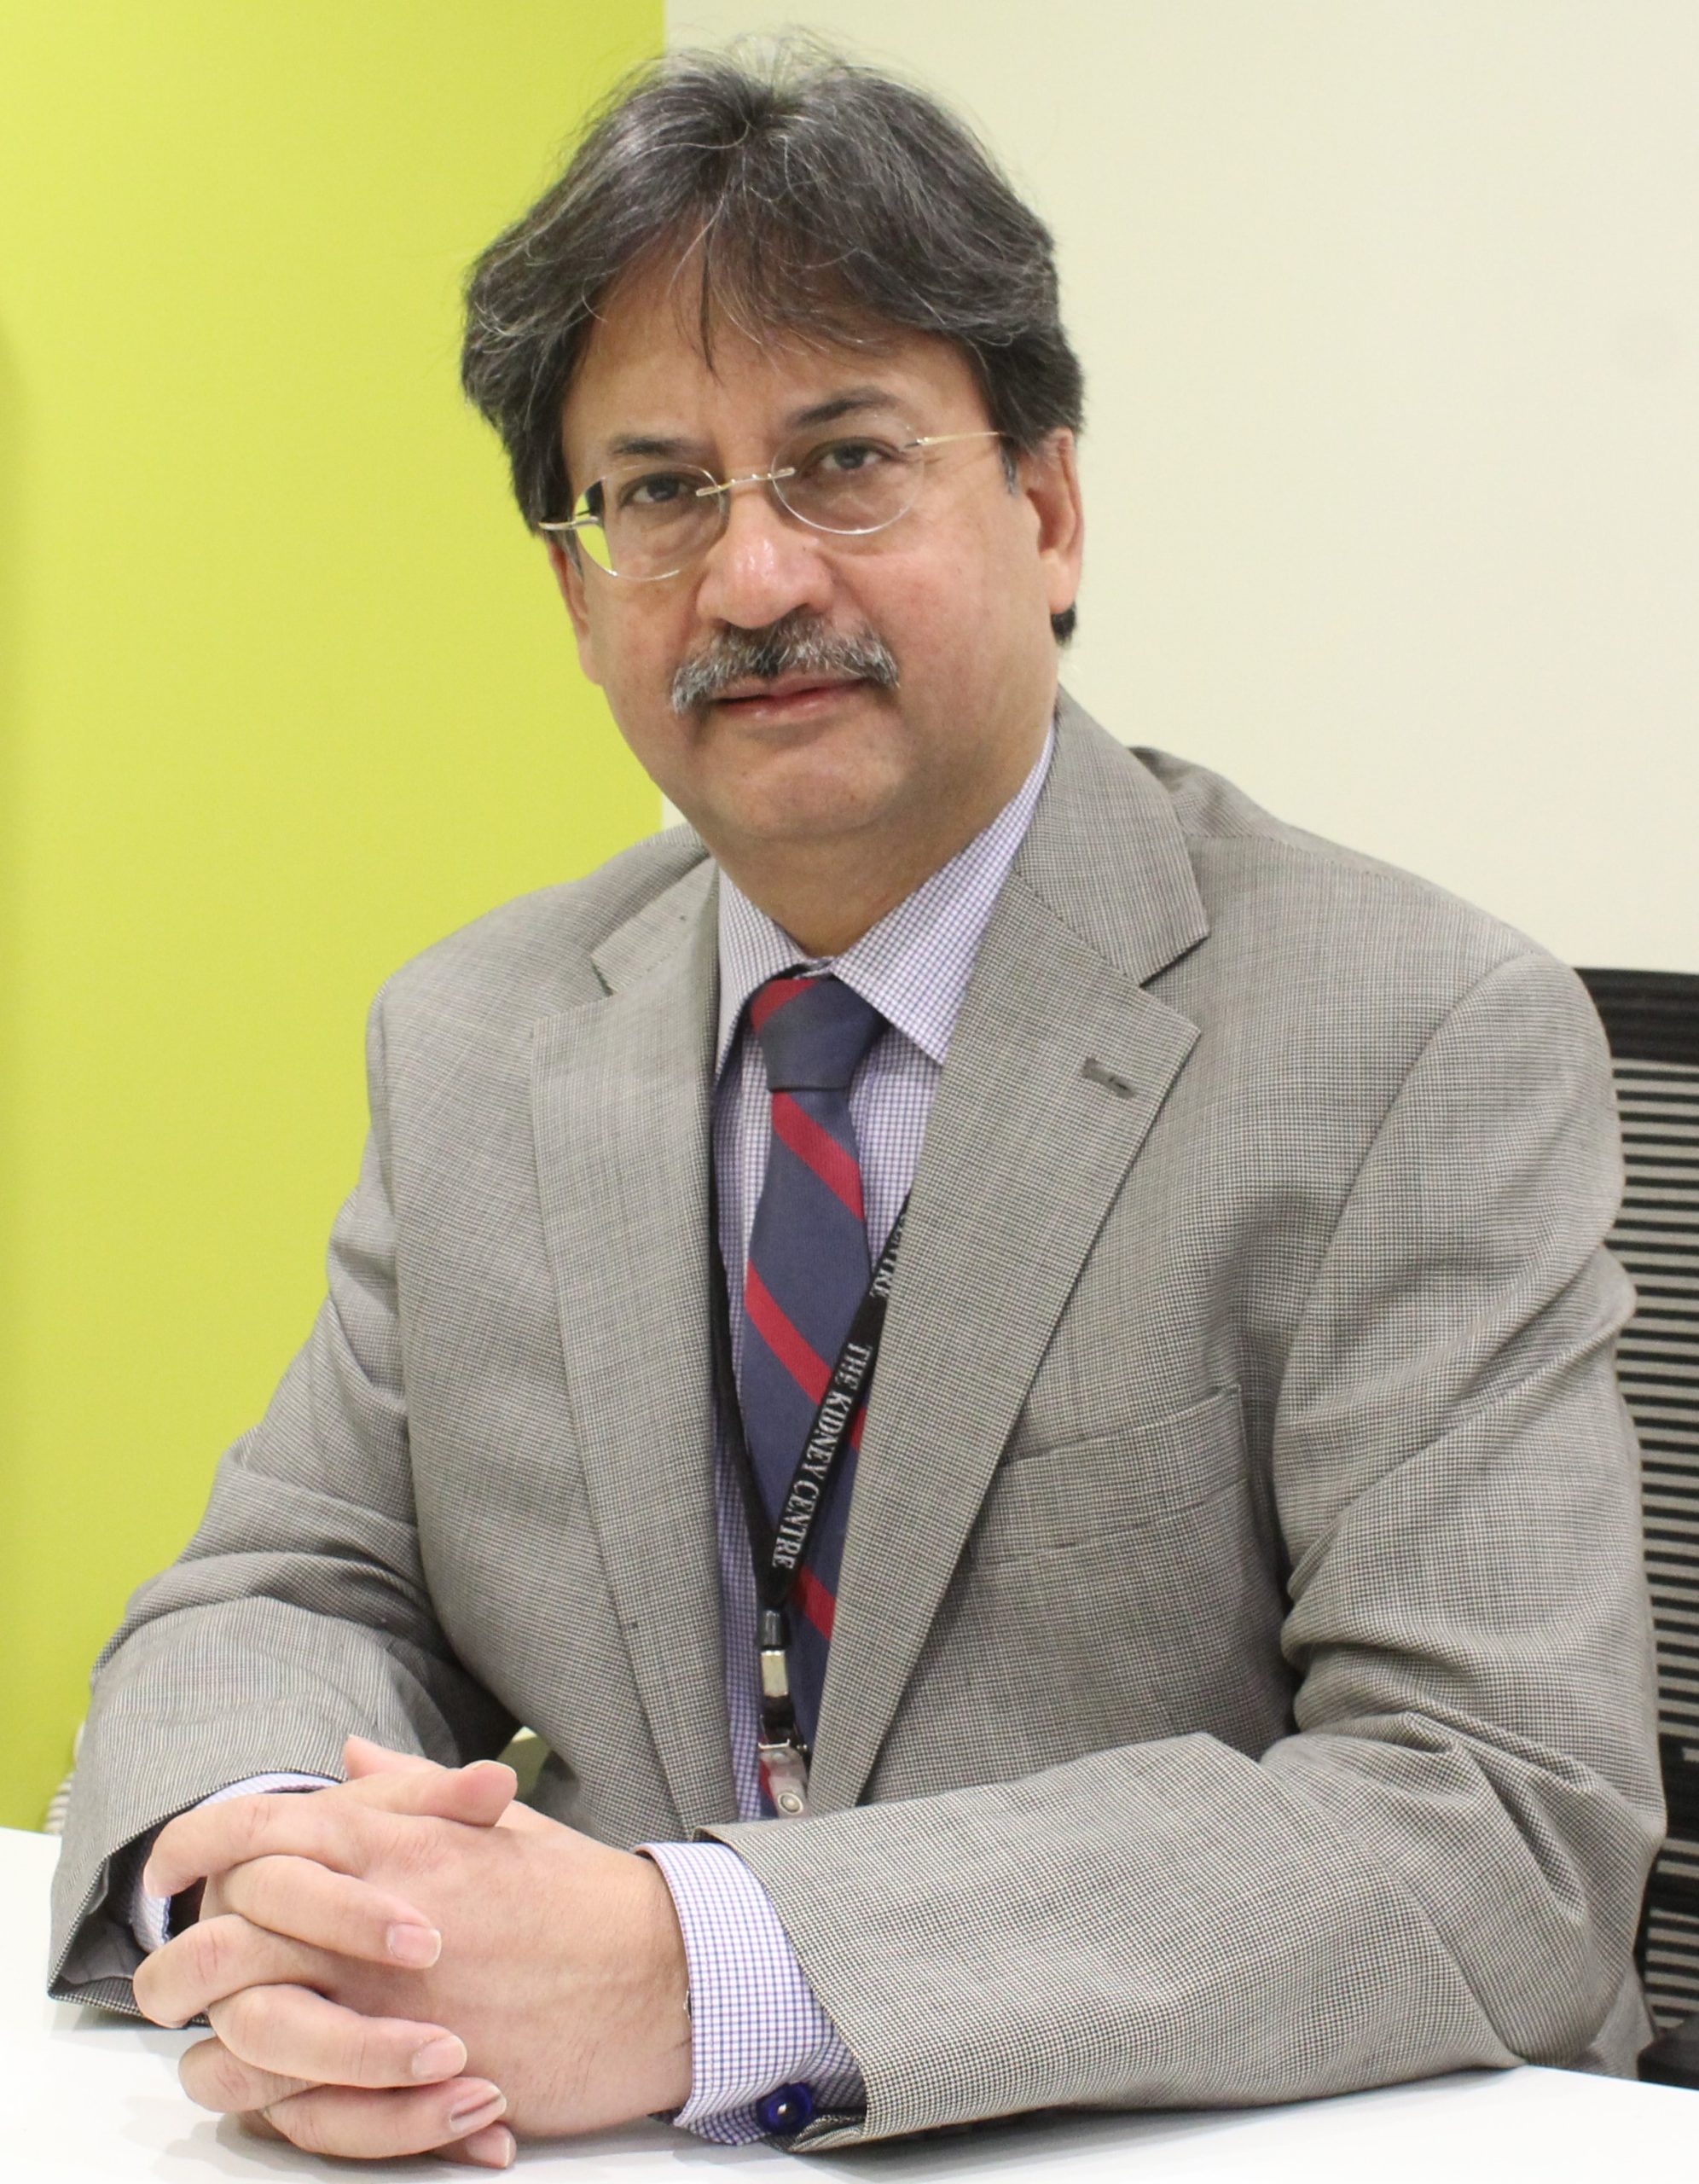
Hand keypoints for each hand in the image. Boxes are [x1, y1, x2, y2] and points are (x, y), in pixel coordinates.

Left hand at [134, 1742, 692, 2162]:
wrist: (660, 1974)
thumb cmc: (579, 1898)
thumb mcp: (495, 1825)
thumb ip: (409, 1795)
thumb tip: (348, 1760)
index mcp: (390, 1843)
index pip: (253, 1830)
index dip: (191, 1846)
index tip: (166, 1870)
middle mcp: (371, 1918)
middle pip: (218, 1941)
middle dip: (175, 1966)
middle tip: (170, 1984)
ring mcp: (384, 2003)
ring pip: (239, 2041)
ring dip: (217, 2053)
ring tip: (222, 2053)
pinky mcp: (407, 2081)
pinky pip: (296, 2113)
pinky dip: (276, 2113)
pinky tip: (283, 2099)